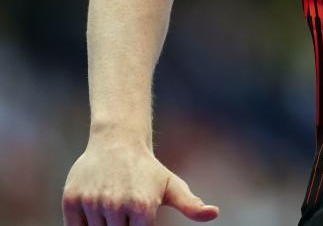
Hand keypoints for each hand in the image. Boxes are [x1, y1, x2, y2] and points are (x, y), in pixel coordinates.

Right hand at [63, 132, 219, 225]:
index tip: (137, 221)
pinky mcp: (71, 200)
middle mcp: (116, 205)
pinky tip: (95, 214)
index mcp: (143, 207)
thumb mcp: (172, 185)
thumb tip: (214, 213)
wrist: (118, 142)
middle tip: (125, 213)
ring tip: (112, 208)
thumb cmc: (148, 170)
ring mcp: (92, 203)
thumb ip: (191, 205)